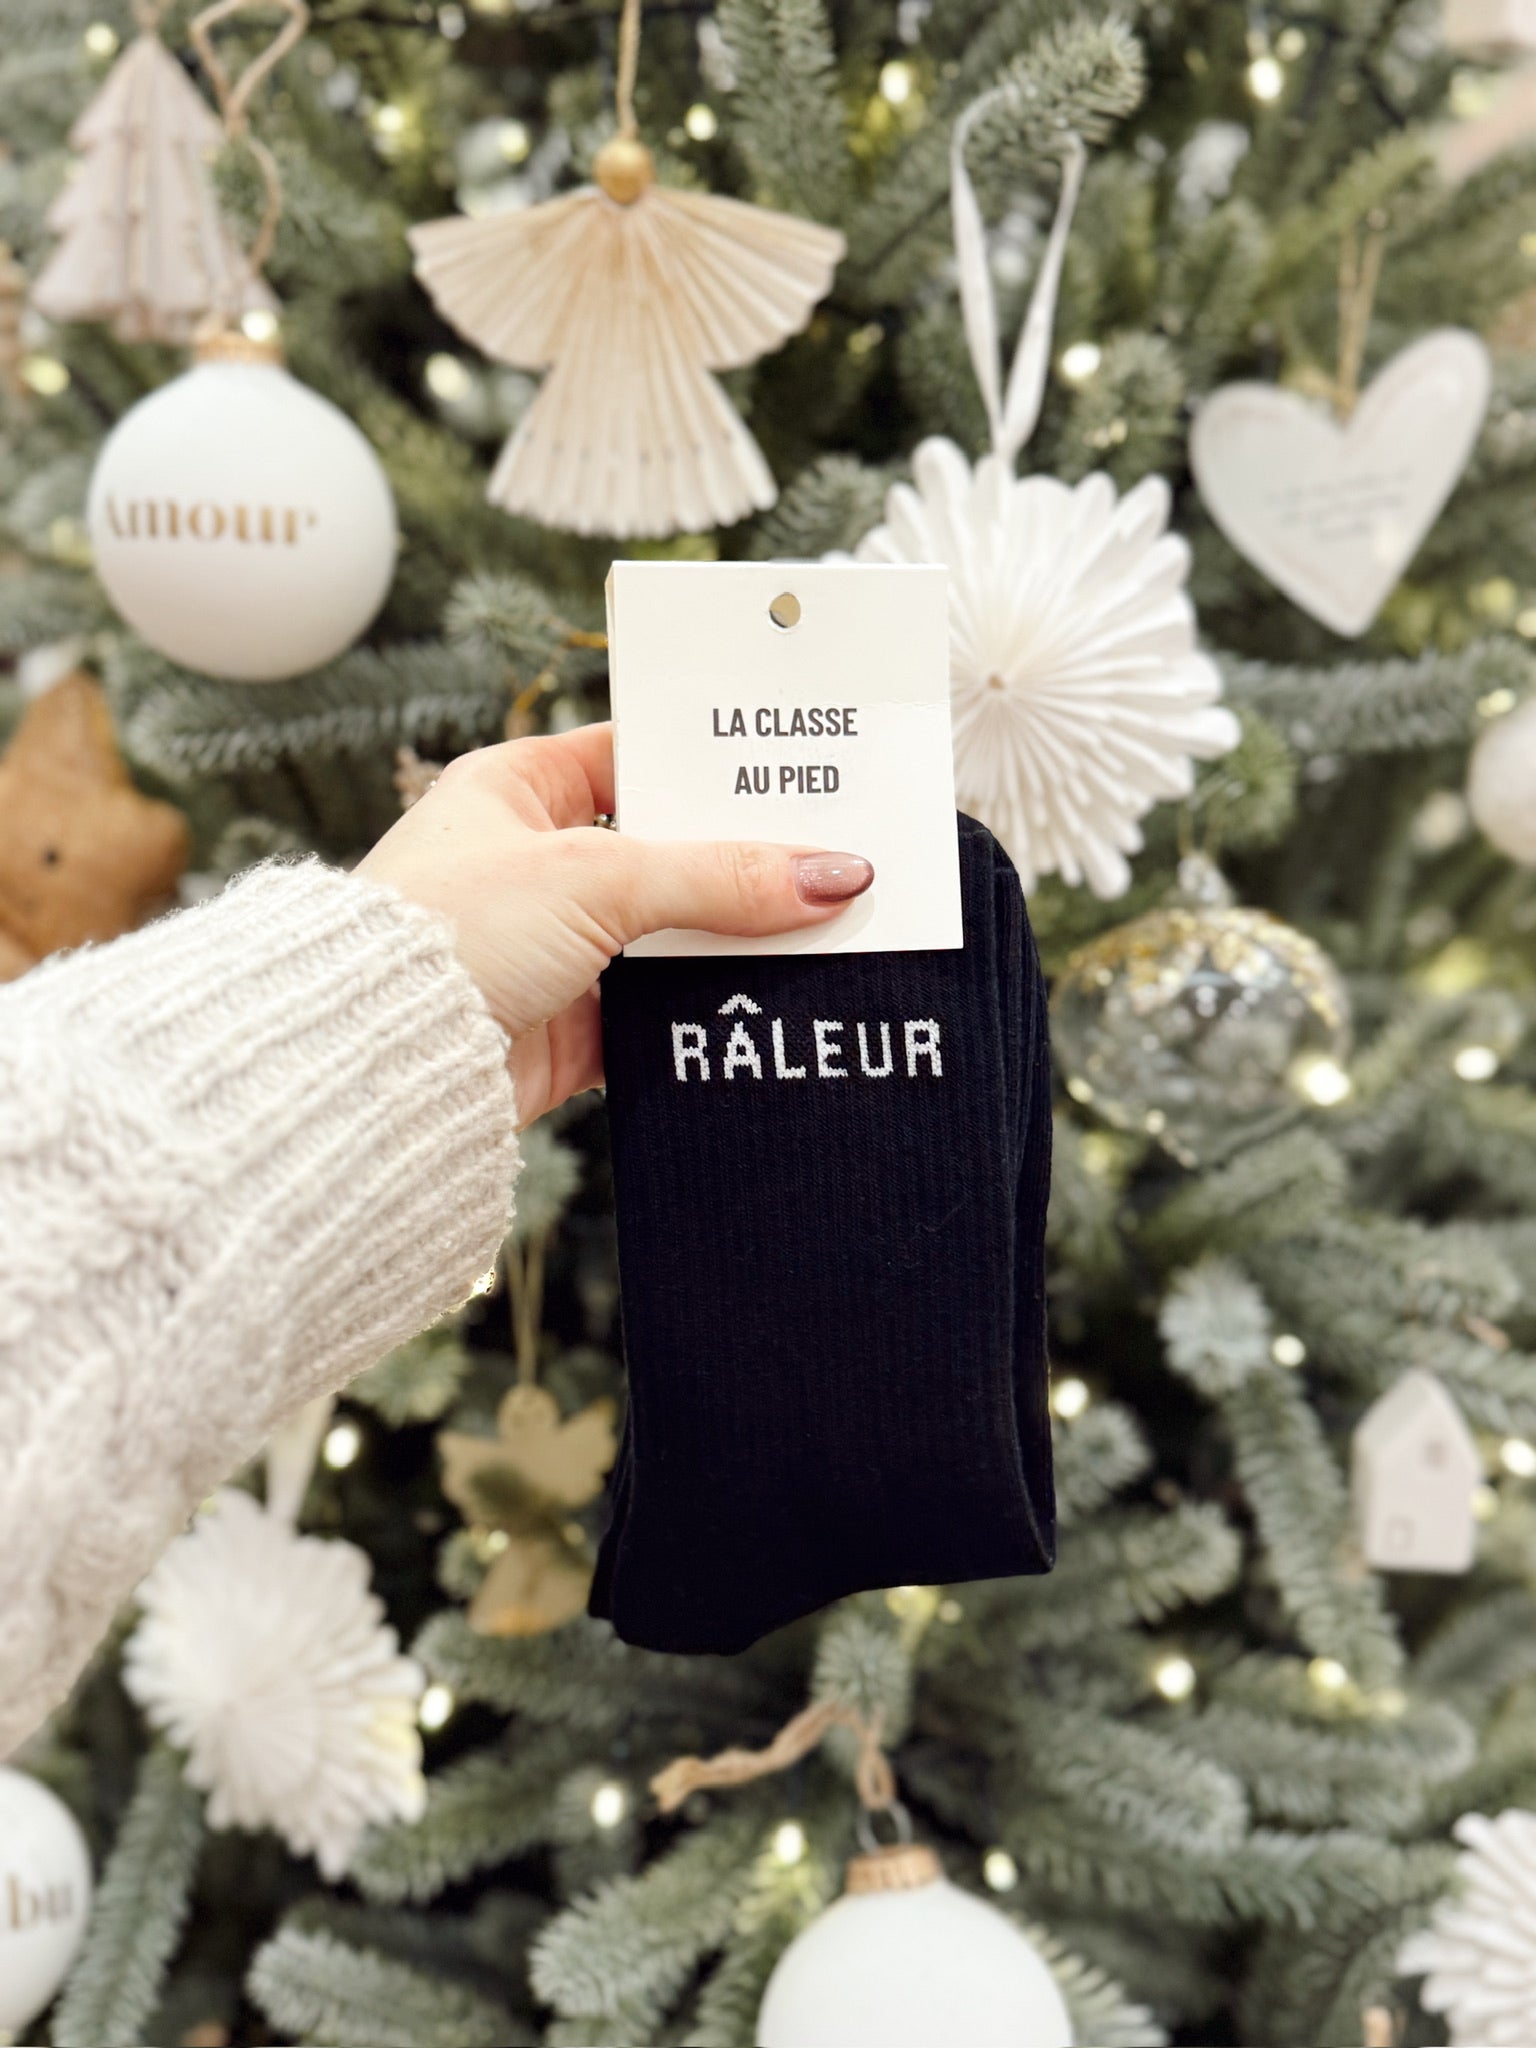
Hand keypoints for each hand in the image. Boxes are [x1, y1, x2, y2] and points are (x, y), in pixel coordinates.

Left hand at [357, 722, 872, 1122]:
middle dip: (742, 861)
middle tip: (833, 854)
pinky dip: (710, 1009)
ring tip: (826, 931)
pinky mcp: (566, 1026)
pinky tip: (774, 1002)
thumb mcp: (598, 878)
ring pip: (669, 934)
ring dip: (734, 941)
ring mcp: (551, 947)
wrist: (377, 1065)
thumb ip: (720, 876)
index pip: (632, 754)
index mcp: (516, 790)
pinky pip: (659, 1011)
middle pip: (666, 851)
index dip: (708, 762)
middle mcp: (532, 863)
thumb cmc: (449, 933)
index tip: (792, 769)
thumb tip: (831, 874)